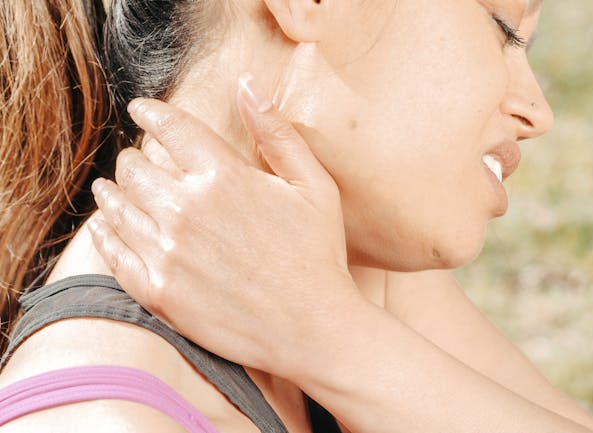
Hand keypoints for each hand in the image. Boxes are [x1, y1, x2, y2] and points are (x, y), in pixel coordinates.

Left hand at [88, 75, 360, 375]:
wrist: (313, 329)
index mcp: (224, 177)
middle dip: (133, 156)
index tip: (140, 109)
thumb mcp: (314, 186)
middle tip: (135, 158)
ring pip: (118, 206)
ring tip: (110, 188)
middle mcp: (187, 210)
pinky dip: (104, 234)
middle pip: (136, 166)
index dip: (150, 112)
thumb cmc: (319, 255)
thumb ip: (277, 133)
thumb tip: (249, 85)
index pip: (170, 128)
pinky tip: (106, 226)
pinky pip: (114, 253)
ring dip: (111, 191)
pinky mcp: (158, 291)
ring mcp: (168, 253)